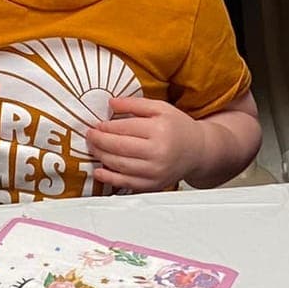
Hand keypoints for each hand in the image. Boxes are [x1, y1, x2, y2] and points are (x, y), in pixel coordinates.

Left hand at [87, 96, 202, 191]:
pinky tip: (99, 171)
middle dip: (99, 141)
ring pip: (119, 165)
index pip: (124, 128)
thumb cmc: (178, 127)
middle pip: (119, 147)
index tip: (96, 125)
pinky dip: (109, 178)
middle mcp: (158, 152)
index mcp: (159, 130)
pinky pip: (126, 183)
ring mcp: (155, 171)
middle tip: (90, 135)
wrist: (198, 151)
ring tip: (94, 148)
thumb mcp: (160, 108)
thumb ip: (135, 103)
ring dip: (101, 157)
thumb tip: (111, 102)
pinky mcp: (153, 185)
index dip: (106, 127)